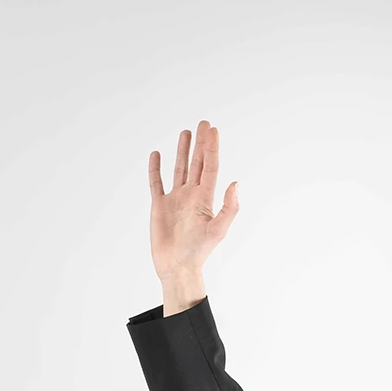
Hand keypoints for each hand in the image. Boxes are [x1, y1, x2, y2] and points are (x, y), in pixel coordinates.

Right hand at [146, 120, 239, 311]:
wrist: (177, 267)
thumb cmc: (199, 252)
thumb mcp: (218, 230)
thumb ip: (229, 207)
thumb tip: (235, 183)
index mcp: (205, 199)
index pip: (210, 167)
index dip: (211, 148)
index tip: (212, 129)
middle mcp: (191, 195)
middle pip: (197, 163)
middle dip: (200, 143)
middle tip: (203, 123)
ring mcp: (175, 199)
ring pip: (179, 169)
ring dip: (182, 151)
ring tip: (185, 132)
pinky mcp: (160, 206)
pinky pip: (156, 183)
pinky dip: (155, 169)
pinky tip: (157, 155)